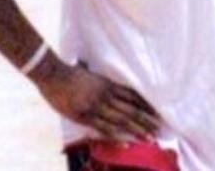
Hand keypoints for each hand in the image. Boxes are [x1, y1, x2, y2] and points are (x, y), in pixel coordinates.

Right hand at [32, 58, 160, 140]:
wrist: (54, 75)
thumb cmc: (69, 72)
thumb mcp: (92, 74)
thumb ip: (99, 79)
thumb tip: (104, 75)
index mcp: (109, 85)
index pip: (133, 96)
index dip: (145, 105)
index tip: (156, 112)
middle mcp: (107, 96)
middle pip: (131, 109)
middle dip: (146, 120)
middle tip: (159, 128)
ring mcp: (97, 106)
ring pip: (122, 120)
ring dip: (137, 129)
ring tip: (150, 137)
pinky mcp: (86, 116)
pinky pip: (104, 128)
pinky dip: (117, 136)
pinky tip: (127, 143)